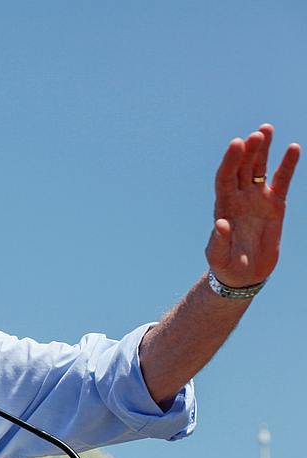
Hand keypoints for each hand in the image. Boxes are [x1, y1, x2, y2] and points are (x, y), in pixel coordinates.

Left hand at [206, 124, 299, 287]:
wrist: (244, 274)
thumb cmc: (226, 265)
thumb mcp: (219, 256)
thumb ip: (218, 241)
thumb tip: (220, 223)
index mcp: (223, 206)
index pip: (225, 178)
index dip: (230, 160)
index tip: (237, 143)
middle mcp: (239, 198)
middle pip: (242, 168)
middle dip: (248, 150)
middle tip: (257, 133)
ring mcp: (257, 199)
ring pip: (259, 169)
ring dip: (263, 150)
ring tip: (266, 129)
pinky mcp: (275, 205)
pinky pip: (282, 181)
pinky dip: (287, 165)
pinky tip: (293, 148)